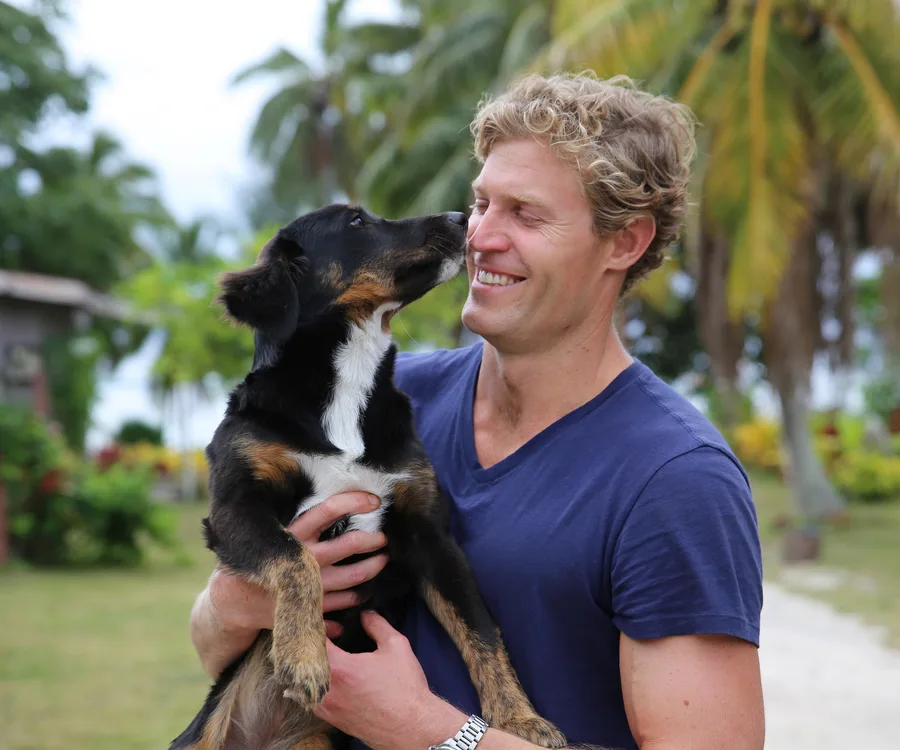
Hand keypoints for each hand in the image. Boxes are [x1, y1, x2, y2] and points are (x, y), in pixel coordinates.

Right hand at [207, 492, 388, 638]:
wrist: (236, 600)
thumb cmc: (263, 559)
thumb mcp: (278, 535)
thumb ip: (306, 524)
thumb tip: (340, 504)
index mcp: (294, 534)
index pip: (329, 509)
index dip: (355, 501)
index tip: (375, 500)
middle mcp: (305, 557)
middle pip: (351, 543)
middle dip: (374, 539)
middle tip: (383, 537)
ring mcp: (311, 584)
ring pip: (355, 574)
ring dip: (374, 567)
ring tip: (382, 560)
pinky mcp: (313, 608)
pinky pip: (346, 601)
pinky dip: (359, 595)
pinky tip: (364, 589)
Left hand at [314, 611, 465, 749]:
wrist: (411, 727)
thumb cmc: (405, 690)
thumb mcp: (396, 646)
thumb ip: (377, 625)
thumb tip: (366, 615)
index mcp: (340, 669)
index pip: (315, 639)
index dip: (324, 627)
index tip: (336, 627)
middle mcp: (327, 690)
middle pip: (305, 659)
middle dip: (319, 644)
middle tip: (337, 639)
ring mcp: (326, 707)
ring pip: (307, 679)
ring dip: (317, 664)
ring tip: (337, 657)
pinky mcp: (330, 719)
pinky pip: (314, 696)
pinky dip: (320, 682)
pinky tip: (339, 678)